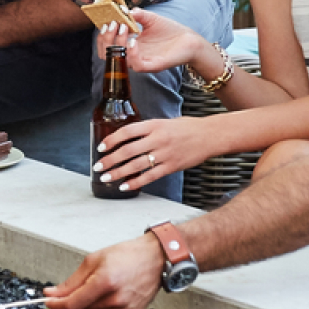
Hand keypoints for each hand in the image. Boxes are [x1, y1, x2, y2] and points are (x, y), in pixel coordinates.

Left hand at [44, 235, 163, 308]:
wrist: (155, 259)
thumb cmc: (127, 255)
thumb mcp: (94, 260)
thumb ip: (72, 281)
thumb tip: (53, 293)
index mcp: (105, 281)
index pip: (73, 303)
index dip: (57, 304)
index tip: (47, 301)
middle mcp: (116, 299)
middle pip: (82, 308)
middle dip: (75, 298)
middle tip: (82, 284)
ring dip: (90, 302)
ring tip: (104, 284)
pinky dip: (104, 306)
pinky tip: (113, 293)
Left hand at [92, 116, 211, 190]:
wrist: (210, 135)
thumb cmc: (187, 127)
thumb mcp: (165, 122)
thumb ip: (148, 130)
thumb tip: (129, 139)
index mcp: (154, 125)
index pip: (127, 132)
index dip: (111, 140)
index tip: (100, 147)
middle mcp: (158, 139)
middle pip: (128, 150)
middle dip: (110, 160)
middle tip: (98, 167)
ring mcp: (165, 153)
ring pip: (136, 165)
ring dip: (118, 172)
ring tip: (106, 178)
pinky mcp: (172, 166)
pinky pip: (150, 176)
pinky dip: (135, 182)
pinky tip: (125, 186)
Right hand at [98, 8, 203, 73]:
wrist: (189, 40)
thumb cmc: (170, 30)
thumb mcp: (151, 19)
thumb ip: (138, 14)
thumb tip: (125, 10)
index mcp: (129, 45)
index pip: (108, 45)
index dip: (103, 35)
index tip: (105, 21)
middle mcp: (133, 55)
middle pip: (108, 55)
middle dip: (105, 39)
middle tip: (112, 24)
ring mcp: (142, 61)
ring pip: (119, 60)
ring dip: (117, 44)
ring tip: (123, 28)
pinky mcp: (153, 65)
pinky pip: (137, 65)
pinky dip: (132, 54)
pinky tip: (134, 41)